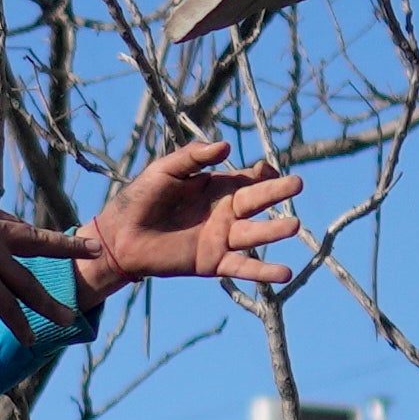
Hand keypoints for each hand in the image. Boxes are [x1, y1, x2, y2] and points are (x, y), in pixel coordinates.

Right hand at [0, 193, 83, 330]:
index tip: (49, 247)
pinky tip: (29, 339)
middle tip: (94, 249)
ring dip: (48, 304)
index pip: (12, 224)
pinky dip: (19, 325)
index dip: (27, 243)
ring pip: (27, 282)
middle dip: (68, 247)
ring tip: (66, 318)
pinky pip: (9, 307)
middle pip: (35, 240)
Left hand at [68, 135, 304, 292]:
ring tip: (293, 226)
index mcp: (217, 187)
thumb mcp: (166, 169)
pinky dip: (264, 272)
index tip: (272, 170)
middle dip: (277, 192)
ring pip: (254, 234)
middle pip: (258, 201)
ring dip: (275, 230)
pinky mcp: (213, 263)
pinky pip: (243, 267)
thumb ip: (193, 158)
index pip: (250, 179)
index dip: (264, 173)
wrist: (121, 235)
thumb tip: (225, 146)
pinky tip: (285, 273)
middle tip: (297, 185)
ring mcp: (221, 239)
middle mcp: (225, 213)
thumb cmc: (141, 198)